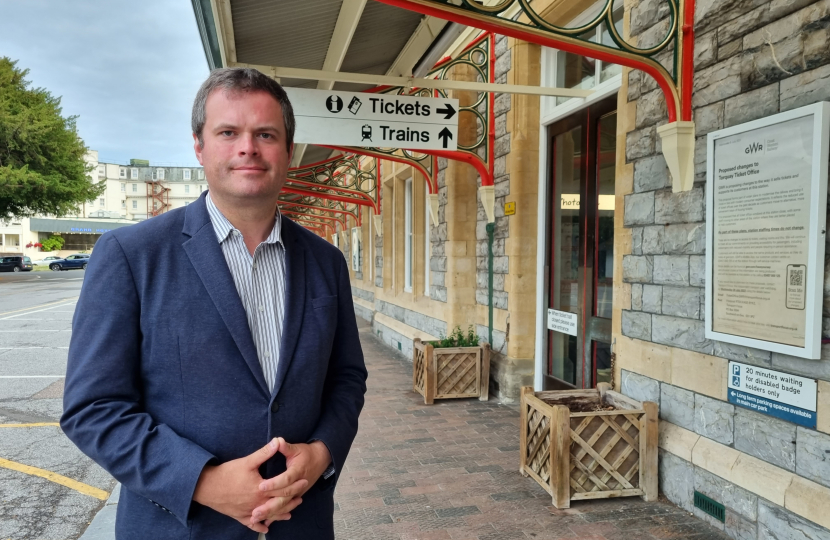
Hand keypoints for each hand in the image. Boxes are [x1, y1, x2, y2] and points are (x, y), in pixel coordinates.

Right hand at [192, 438, 307, 532]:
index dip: (294, 485)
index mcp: (260, 490)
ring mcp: (248, 512)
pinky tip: (266, 528)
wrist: (207, 487)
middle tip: (301, 498)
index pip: (283, 488)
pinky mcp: (239, 516)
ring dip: (280, 514)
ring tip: (290, 513)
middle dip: (291, 501)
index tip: (304, 481)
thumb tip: (278, 441)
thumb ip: (264, 453)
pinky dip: (260, 526)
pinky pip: (252, 524)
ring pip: (268, 515)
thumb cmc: (227, 473)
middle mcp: (256, 503)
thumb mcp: (247, 461)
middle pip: (278, 504)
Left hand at [251, 438, 331, 525]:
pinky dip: (276, 515)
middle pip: (284, 498)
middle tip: (255, 511)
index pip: (286, 479)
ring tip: (256, 518)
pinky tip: (265, 521)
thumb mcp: (297, 448)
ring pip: (284, 506)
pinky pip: (285, 508)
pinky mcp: (296, 496)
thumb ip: (286, 447)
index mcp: (298, 471)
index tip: (261, 486)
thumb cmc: (306, 453)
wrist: (320, 460)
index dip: (274, 483)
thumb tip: (277, 440)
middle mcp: (299, 485)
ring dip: (270, 513)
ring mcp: (298, 492)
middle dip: (269, 506)